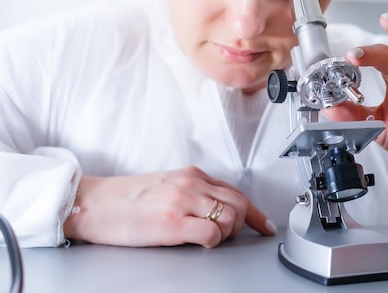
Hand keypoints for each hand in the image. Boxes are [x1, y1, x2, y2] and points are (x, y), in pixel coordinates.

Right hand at [63, 166, 274, 246]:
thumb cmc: (126, 199)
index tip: (264, 225)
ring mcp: (182, 202)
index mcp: (191, 175)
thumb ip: (194, 192)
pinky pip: (211, 234)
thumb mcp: (167, 186)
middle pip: (239, 203)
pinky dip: (213, 242)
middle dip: (243, 224)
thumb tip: (218, 208)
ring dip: (227, 234)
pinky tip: (199, 243)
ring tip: (209, 240)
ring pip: (230, 218)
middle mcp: (191, 184)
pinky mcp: (171, 222)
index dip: (255, 212)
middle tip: (229, 237)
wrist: (93, 204)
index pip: (236, 191)